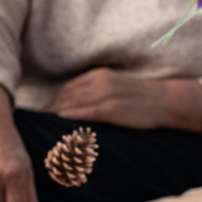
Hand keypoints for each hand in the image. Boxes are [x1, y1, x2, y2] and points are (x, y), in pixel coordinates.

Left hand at [43, 67, 201, 131]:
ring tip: (41, 125)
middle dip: (49, 109)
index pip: (66, 90)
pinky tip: (62, 118)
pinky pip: (92, 110)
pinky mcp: (117, 108)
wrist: (167, 100)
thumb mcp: (112, 90)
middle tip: (34, 123)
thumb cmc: (138, 99)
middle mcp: (99, 82)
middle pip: (66, 95)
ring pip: (75, 102)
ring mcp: (108, 94)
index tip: (39, 115)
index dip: (51, 103)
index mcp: (96, 76)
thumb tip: (69, 108)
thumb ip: (91, 96)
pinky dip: (75, 113)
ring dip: (56, 113)